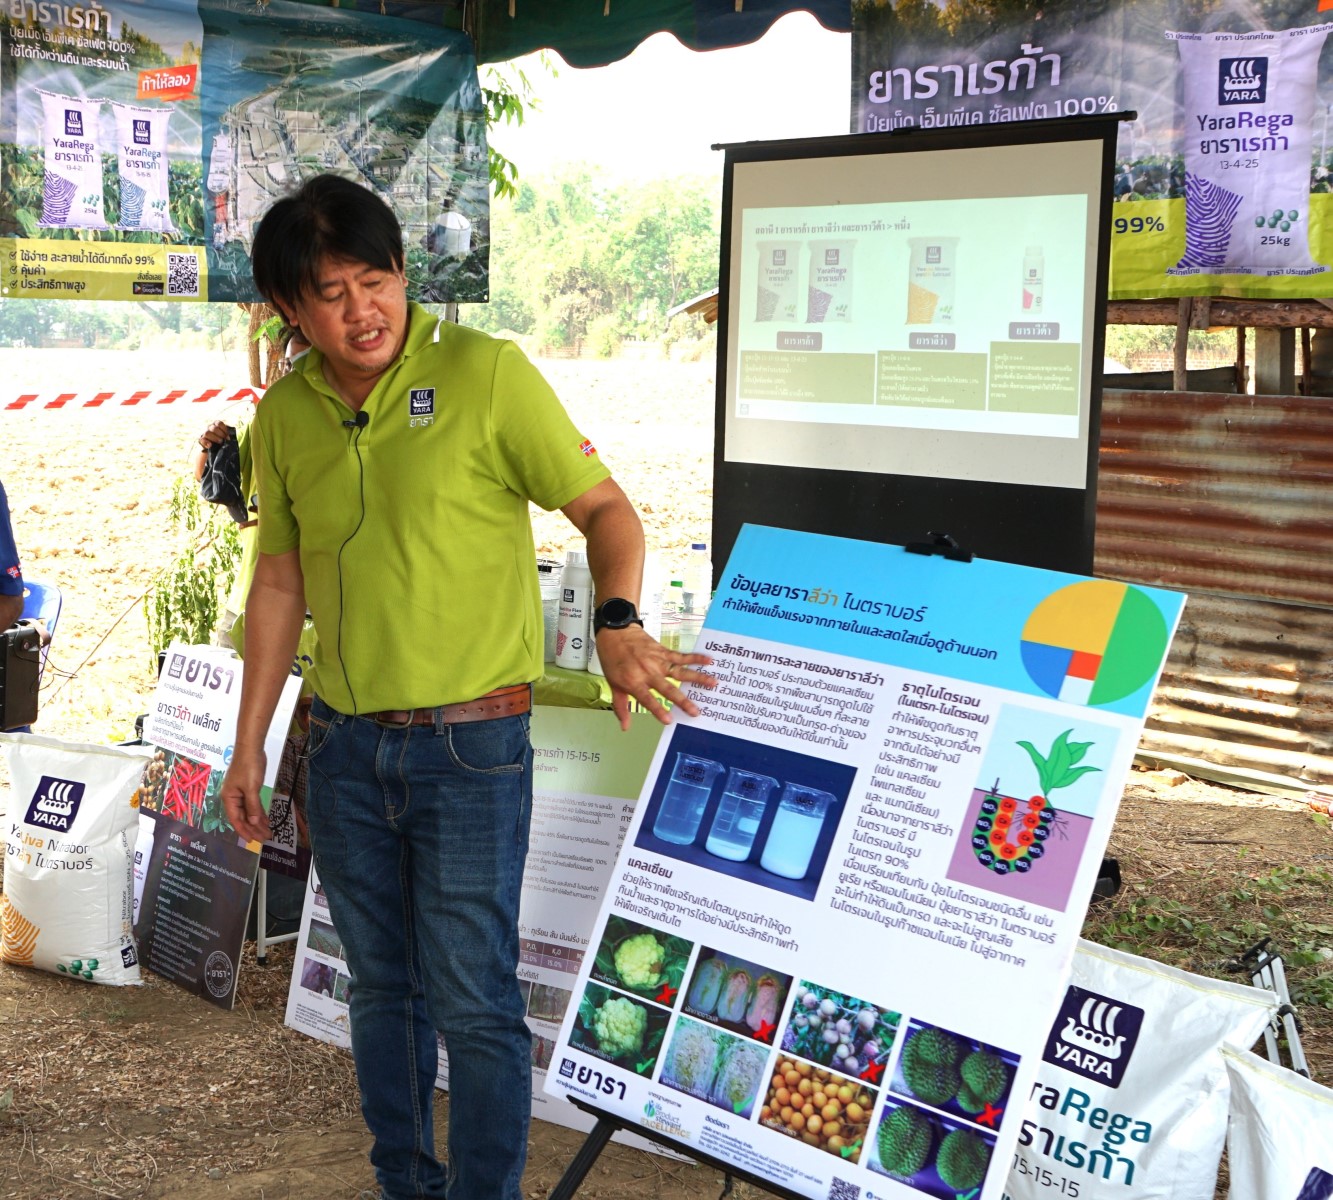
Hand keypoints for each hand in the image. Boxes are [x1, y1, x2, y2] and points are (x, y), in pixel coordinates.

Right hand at [197, 420, 229, 450]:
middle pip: (214, 428)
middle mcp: (210, 427)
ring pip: (207, 433)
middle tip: (224, 440)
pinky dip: (206, 442)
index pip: (219, 423)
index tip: (228, 436)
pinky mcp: (201, 439)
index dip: (224, 429)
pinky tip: (210, 445)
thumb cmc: (224, 442)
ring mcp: (205, 433)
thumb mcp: (226, 437)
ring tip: (220, 442)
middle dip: (220, 434)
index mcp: (216, 425)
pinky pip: (201, 439)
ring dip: (214, 438)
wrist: (217, 450)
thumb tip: (229, 438)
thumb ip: (227, 435)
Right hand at [220, 747, 269, 842]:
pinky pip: (253, 804)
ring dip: (258, 822)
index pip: (236, 819)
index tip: (252, 841)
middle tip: (265, 838)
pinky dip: (259, 812)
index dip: (244, 831)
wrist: (251, 748)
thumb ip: (252, 806)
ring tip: (268, 832)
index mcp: (229, 798)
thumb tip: (253, 822)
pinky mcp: (249, 788)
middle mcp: (233, 798)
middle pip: (243, 817)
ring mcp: (241, 793)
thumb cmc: (248, 767)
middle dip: (254, 828)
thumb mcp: (251, 788)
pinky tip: (266, 820)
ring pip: (249, 812)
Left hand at [594, 624, 714, 730]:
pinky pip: (681, 656)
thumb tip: (625, 727)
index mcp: (634, 682)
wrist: (615, 632)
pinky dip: (695, 658)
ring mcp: (657, 661)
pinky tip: (708, 660)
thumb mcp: (613, 685)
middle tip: (696, 712)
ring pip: (680, 672)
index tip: (669, 720)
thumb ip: (620, 707)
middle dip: (682, 701)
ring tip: (713, 683)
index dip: (658, 710)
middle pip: (668, 688)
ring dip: (697, 678)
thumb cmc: (612, 660)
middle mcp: (648, 672)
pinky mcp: (663, 651)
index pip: (648, 699)